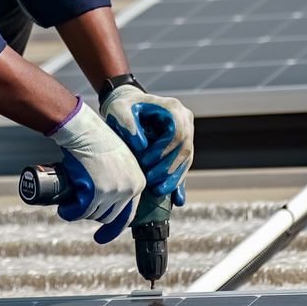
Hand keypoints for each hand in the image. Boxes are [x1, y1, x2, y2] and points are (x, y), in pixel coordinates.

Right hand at [46, 99, 145, 243]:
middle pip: (110, 216)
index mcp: (139, 182)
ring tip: (71, 204)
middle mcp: (130, 189)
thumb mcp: (119, 160)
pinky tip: (65, 210)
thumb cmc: (98, 140)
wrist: (86, 130)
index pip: (129, 214)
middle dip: (93, 216)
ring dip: (81, 213)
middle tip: (80, 209)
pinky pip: (82, 211)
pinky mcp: (97, 192)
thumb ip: (121, 178)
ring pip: (95, 215)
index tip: (103, 235)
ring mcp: (114, 191)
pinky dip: (71, 213)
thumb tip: (110, 199)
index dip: (115, 227)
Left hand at [102, 85, 193, 200]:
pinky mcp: (182, 147)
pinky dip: (179, 182)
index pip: (177, 134)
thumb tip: (141, 145)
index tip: (145, 162)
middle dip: (168, 169)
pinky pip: (184, 166)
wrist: (129, 105)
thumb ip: (128, 123)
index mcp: (174, 109)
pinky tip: (177, 200)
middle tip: (150, 182)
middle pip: (185, 149)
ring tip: (158, 192)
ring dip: (174, 179)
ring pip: (186, 160)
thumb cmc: (124, 106)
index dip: (163, 151)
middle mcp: (185, 121)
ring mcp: (187, 134)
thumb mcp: (119, 109)